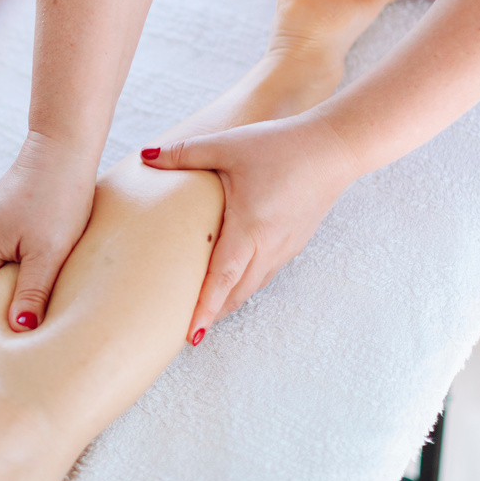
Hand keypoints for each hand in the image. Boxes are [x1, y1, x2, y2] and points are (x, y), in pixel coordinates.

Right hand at [0, 131, 97, 329]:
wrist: (64, 147)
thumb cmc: (59, 197)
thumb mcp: (49, 253)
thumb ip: (32, 293)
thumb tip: (18, 331)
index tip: (26, 338)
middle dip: (10, 303)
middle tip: (41, 320)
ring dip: (18, 282)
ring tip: (46, 291)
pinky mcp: (0, 216)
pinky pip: (5, 252)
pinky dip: (22, 263)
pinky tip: (46, 265)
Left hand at [141, 110, 361, 342]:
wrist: (334, 147)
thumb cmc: (281, 145)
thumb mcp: (227, 145)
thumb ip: (184, 153)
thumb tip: (145, 155)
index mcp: (250, 228)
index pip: (223, 279)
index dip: (205, 308)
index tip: (190, 335)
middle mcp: (269, 246)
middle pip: (236, 292)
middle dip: (211, 314)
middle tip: (183, 331)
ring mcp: (285, 248)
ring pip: (252, 287)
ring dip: (228, 302)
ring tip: (203, 313)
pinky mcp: (294, 244)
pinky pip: (265, 274)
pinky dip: (245, 285)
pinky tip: (232, 282)